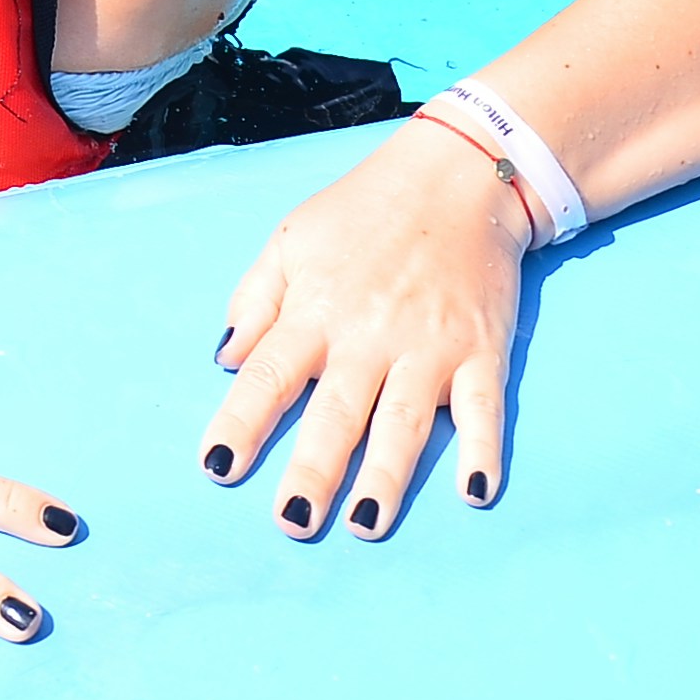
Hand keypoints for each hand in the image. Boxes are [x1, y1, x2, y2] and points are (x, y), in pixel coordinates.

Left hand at [202, 118, 531, 536]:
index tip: (216, 469)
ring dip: (386, 476)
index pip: (268, 375)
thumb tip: (226, 360)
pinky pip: (484, 408)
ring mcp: (429, 345)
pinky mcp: (482, 350)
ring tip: (364, 523)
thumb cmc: (364, 210)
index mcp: (315, 308)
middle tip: (291, 522)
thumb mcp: (292, 238)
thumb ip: (255, 298)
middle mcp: (369, 333)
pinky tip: (475, 491)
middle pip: (335, 413)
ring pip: (403, 422)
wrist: (458, 176)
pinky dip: (482, 449)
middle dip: (312, 471)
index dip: (240, 424)